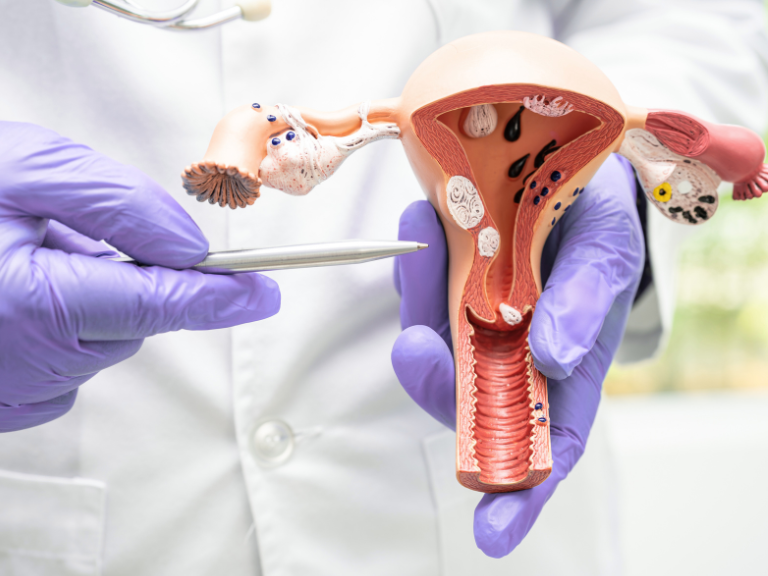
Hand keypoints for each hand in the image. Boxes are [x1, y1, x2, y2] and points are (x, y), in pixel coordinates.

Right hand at [0, 122, 279, 431]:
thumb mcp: (23, 172)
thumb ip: (116, 205)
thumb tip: (187, 247)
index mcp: (33, 302)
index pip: (162, 305)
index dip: (221, 298)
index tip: (263, 294)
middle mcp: (28, 361)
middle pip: (136, 319)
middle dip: (126, 275)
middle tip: (67, 238)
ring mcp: (14, 391)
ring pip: (105, 338)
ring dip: (89, 295)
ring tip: (23, 261)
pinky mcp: (4, 403)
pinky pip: (69, 363)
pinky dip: (64, 326)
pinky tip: (15, 298)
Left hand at [391, 154, 643, 556]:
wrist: (569, 165)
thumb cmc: (600, 220)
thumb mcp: (605, 252)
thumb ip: (586, 301)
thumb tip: (550, 357)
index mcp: (565, 367)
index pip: (546, 444)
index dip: (523, 491)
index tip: (493, 531)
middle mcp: (511, 353)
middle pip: (466, 398)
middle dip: (436, 382)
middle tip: (418, 347)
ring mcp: (472, 319)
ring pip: (432, 339)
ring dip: (418, 301)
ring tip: (422, 241)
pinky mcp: (442, 282)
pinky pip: (419, 287)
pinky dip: (413, 263)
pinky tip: (419, 224)